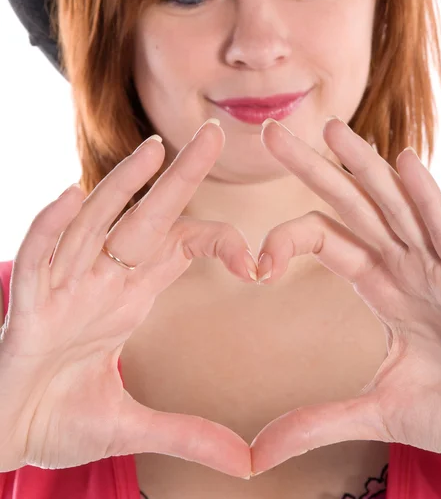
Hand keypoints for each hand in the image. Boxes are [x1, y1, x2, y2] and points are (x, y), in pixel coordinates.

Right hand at [0, 121, 256, 477]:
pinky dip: (51, 226)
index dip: (220, 242)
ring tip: (152, 149)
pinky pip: (39, 255)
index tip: (260, 264)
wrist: (7, 434)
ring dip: (121, 187)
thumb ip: (188, 434)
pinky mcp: (30, 306)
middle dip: (179, 176)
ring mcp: (65, 287)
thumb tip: (248, 462)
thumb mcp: (132, 425)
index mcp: (131, 296)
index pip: (181, 247)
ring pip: (94, 224)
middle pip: (147, 217)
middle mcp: (102, 280)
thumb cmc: (61, 416)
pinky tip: (69, 195)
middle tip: (212, 132)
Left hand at [249, 116, 440, 475]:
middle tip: (273, 133)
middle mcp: (404, 264)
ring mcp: (438, 267)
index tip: (254, 264)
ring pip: (393, 204)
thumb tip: (257, 452)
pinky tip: (404, 162)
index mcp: (380, 283)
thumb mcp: (376, 411)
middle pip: (350, 205)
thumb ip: (318, 422)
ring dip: (362, 166)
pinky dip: (426, 196)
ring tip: (331, 130)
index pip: (325, 238)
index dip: (287, 238)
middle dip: (312, 169)